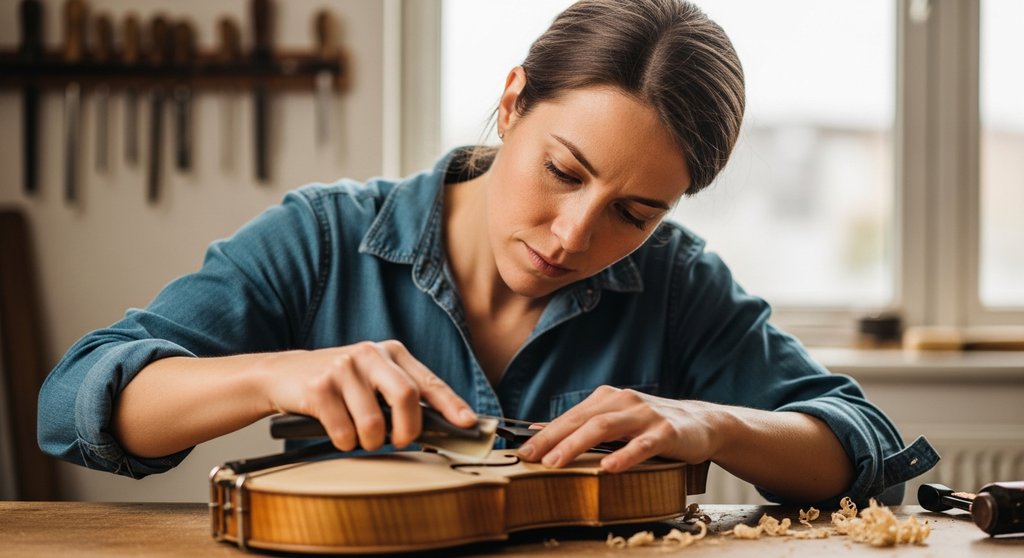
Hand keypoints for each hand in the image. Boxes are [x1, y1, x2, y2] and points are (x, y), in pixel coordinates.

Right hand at [257, 340, 475, 451]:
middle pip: (406, 397)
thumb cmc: (337, 385)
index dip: (451, 404)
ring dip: (369, 441)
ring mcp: (343, 368)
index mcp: (390, 352)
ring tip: (359, 436)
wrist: (281, 375)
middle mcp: (370, 354)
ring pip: (374, 422)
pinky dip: (344, 442)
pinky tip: (337, 432)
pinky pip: (344, 431)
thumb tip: (441, 425)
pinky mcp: (319, 387)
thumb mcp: (372, 379)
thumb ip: (401, 395)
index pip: (428, 381)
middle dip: (408, 430)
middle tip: (400, 441)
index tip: (468, 423)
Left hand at [516, 385, 719, 471]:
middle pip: (582, 420)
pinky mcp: (666, 432)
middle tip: (531, 458)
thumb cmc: (652, 426)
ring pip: (605, 428)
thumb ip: (583, 425)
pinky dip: (624, 455)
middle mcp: (623, 401)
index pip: (570, 417)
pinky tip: (609, 467)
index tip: (522, 452)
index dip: (544, 434)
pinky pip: (642, 444)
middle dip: (553, 439)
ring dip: (577, 445)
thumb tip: (540, 430)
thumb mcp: (616, 420)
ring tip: (557, 463)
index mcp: (608, 398)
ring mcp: (645, 415)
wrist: (703, 423)